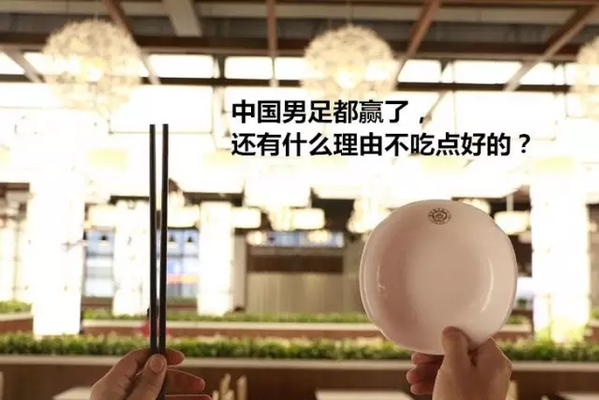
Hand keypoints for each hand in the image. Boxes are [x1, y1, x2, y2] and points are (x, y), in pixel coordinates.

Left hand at [90, 348, 210, 399]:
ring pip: (160, 397)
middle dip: (179, 381)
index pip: (136, 360)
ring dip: (183, 398)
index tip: (181, 359)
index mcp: (112, 385)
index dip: (159, 356)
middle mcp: (120, 395)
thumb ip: (148, 384)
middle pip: (153, 379)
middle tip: (201, 386)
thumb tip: (158, 359)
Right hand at [406, 327, 511, 399]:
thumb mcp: (454, 366)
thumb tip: (452, 332)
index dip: (452, 336)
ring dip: (429, 372)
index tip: (435, 338)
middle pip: (459, 354)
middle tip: (417, 359)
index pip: (473, 337)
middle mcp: (491, 372)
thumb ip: (453, 343)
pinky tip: (418, 387)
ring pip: (452, 370)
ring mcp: (482, 387)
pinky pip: (452, 385)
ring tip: (412, 377)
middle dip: (433, 357)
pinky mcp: (471, 398)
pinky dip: (435, 384)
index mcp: (494, 360)